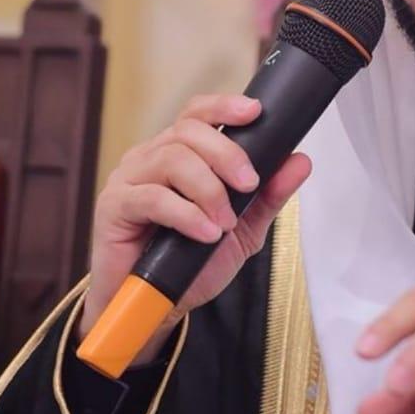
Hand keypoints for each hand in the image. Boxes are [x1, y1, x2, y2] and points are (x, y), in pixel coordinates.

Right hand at [78, 93, 310, 362]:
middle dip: (226, 154)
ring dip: (208, 189)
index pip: (196, 114)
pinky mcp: (113, 207)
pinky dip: (187, 214)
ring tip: (225, 222)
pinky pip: (152, 197)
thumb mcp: (242, 229)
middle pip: (187, 131)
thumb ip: (268, 195)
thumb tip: (301, 161)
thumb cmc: (191, 262)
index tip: (255, 111)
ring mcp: (128, 179)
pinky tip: (205, 233)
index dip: (223, 106)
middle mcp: (149, 158)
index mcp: (177, 153)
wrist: (154, 307)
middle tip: (249, 184)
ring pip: (172, 160)